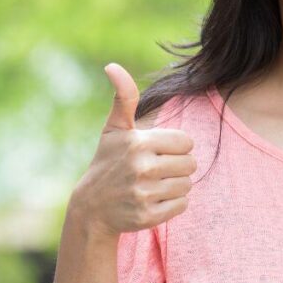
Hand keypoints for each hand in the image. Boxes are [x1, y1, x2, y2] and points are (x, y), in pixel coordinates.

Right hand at [69, 63, 196, 237]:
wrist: (91, 208)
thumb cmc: (108, 162)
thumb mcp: (114, 129)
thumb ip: (123, 97)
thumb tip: (112, 66)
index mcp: (138, 143)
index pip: (186, 142)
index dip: (175, 146)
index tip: (156, 151)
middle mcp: (142, 168)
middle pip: (191, 164)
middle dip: (177, 166)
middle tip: (156, 169)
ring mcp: (144, 194)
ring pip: (188, 185)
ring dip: (175, 185)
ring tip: (153, 184)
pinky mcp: (148, 216)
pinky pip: (183, 205)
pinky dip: (172, 204)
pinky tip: (152, 200)